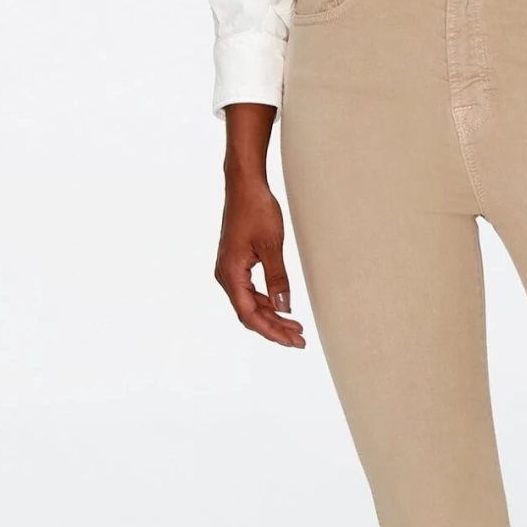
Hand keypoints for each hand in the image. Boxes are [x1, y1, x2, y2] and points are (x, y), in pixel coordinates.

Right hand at [215, 104, 305, 346]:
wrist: (244, 185)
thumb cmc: (256, 210)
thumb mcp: (272, 246)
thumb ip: (277, 279)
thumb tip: (284, 308)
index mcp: (231, 274)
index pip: (249, 314)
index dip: (271, 331)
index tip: (292, 341)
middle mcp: (225, 275)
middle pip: (249, 313)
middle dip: (275, 328)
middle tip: (300, 339)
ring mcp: (229, 270)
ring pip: (250, 303)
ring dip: (272, 316)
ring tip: (296, 326)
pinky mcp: (236, 263)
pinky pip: (249, 291)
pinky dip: (266, 301)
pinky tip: (282, 306)